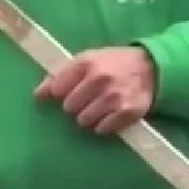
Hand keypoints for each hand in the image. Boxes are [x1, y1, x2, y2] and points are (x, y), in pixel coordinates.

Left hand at [35, 47, 156, 135]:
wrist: (150, 68)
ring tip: (97, 107)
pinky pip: (102, 129)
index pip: (58, 89)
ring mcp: (114, 96)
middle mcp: (100, 79)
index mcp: (87, 62)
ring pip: (84, 120)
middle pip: (69, 107)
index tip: (68, 91)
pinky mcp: (127, 112)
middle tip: (87, 99)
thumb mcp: (86, 59)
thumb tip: (37, 95)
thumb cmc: (112, 63)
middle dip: (75, 106)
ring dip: (88, 117)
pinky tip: (108, 115)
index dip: (61, 92)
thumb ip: (58, 74)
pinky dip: (102, 125)